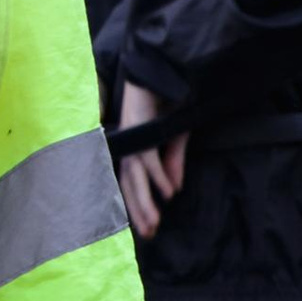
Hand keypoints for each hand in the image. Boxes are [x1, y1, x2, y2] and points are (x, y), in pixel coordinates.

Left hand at [116, 78, 187, 240]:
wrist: (162, 66)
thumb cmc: (166, 98)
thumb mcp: (174, 134)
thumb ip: (172, 161)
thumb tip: (172, 190)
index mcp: (132, 145)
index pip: (130, 181)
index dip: (137, 204)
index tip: (147, 228)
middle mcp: (127, 141)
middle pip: (128, 182)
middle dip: (137, 209)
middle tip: (149, 234)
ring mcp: (131, 133)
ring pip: (134, 173)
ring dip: (144, 199)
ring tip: (154, 222)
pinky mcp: (139, 124)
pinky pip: (147, 155)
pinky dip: (157, 174)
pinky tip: (167, 191)